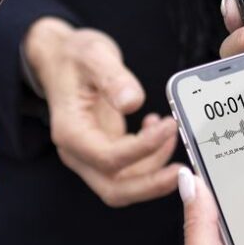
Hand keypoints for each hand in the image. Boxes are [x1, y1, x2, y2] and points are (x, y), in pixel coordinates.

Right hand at [25, 17, 182, 206]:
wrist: (59, 58)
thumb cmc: (74, 57)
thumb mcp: (94, 55)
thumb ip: (113, 78)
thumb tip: (133, 103)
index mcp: (70, 132)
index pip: (108, 158)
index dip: (142, 149)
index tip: (169, 125)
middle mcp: (77, 152)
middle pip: (114, 190)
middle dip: (151, 185)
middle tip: (184, 170)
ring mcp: (90, 156)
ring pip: (126, 185)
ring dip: (156, 169)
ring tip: (170, 130)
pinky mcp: (105, 153)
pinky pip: (131, 171)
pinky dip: (152, 158)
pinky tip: (157, 127)